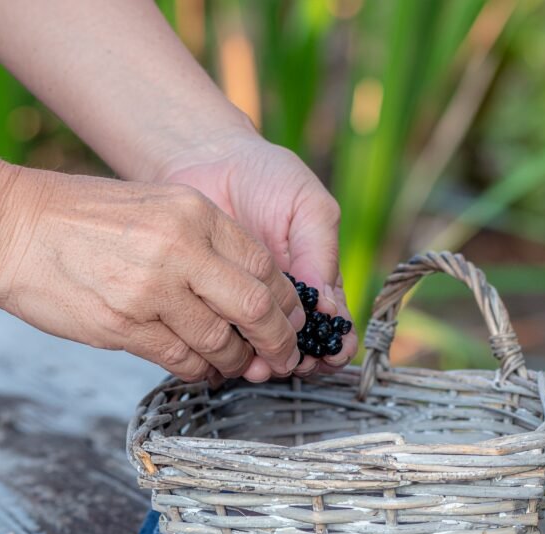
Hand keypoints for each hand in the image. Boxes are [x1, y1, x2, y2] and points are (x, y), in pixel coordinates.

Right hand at [0, 167, 304, 383]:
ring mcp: (151, 289)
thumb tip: (251, 287)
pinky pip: (181, 360)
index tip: (291, 322)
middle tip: (282, 357)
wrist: (9, 226)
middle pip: (255, 307)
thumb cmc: (79, 217)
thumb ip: (203, 241)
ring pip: (221, 341)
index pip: (264, 265)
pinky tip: (201, 369)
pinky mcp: (124, 325)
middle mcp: (180, 247)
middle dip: (277, 341)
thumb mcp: (154, 205)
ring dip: (235, 361)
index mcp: (193, 212)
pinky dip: (199, 370)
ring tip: (235, 364)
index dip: (286, 303)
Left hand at [156, 131, 356, 375]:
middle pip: (301, 345)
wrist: (208, 159)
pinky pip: (222, 334)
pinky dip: (226, 349)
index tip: (331, 355)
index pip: (335, 325)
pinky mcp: (212, 300)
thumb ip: (320, 254)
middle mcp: (284, 297)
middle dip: (299, 360)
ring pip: (261, 347)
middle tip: (290, 362)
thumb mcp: (308, 206)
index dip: (336, 346)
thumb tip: (328, 308)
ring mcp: (247, 301)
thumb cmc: (266, 177)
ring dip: (264, 361)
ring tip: (260, 363)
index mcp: (317, 278)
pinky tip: (227, 352)